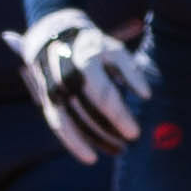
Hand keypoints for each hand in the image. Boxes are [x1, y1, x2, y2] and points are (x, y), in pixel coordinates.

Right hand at [9, 8, 150, 163]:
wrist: (54, 33)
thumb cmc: (93, 44)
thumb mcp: (115, 50)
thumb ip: (132, 70)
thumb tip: (146, 95)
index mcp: (85, 61)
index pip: (104, 95)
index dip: (120, 116)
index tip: (134, 133)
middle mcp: (65, 76)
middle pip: (86, 113)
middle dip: (106, 132)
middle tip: (126, 147)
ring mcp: (52, 88)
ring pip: (67, 123)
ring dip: (88, 143)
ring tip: (111, 154)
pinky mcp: (45, 99)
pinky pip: (57, 124)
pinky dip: (72, 142)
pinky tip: (89, 156)